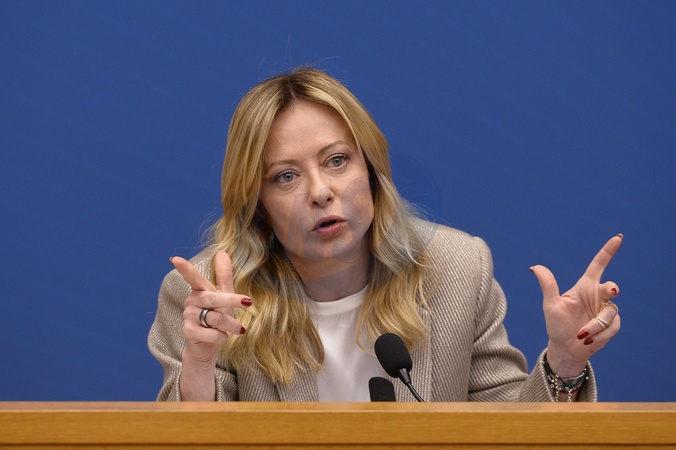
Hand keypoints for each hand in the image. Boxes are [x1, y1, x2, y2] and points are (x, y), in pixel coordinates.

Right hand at [170, 251, 251, 367]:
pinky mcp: (189, 332)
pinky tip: (223, 337)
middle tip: (249, 302)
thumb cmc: (216, 317)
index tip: (175, 259)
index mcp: (199, 290)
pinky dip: (221, 336)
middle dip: (232, 300)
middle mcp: (191, 301)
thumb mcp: (223, 295)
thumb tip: (222, 252)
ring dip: (231, 324)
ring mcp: (188, 316)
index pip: (192, 277)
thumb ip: (223, 276)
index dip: (184, 268)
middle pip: (213, 298)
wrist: (207, 345)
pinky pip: (210, 333)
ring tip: (240, 329)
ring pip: (215, 317)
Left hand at [530, 235, 622, 376]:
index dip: (608, 251)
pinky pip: (612, 327)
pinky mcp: (612, 325)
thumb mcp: (550, 305)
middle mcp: (597, 296)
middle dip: (611, 288)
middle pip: (610, 287)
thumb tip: (534, 267)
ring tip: (581, 334)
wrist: (565, 348)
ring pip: (609, 312)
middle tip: (612, 290)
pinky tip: (587, 340)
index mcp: (584, 287)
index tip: (618, 237)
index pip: (598, 265)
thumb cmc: (556, 325)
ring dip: (595, 325)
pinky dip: (599, 335)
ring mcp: (606, 310)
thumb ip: (547, 285)